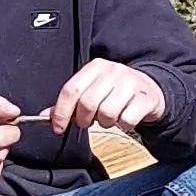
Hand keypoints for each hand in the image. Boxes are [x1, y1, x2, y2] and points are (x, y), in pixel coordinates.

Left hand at [47, 58, 166, 135]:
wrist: (150, 90)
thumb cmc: (115, 93)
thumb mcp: (91, 92)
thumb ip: (68, 104)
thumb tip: (45, 117)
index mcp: (95, 68)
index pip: (71, 90)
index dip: (61, 112)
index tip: (58, 127)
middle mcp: (112, 71)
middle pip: (87, 103)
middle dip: (84, 119)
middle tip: (89, 122)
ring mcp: (130, 83)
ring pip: (107, 112)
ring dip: (105, 122)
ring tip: (109, 118)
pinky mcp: (146, 98)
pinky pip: (127, 119)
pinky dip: (124, 125)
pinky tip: (125, 118)